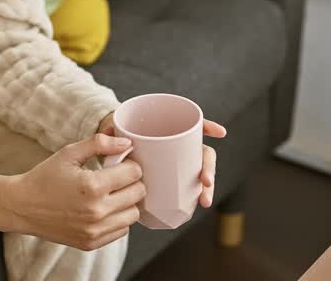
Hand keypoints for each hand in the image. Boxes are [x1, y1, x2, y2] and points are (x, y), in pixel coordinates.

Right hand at [8, 134, 145, 251]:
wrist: (22, 207)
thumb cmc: (44, 177)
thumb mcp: (69, 153)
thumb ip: (99, 144)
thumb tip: (126, 143)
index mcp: (92, 186)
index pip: (134, 173)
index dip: (129, 164)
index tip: (119, 163)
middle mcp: (97, 211)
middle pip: (138, 193)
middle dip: (131, 181)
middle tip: (117, 177)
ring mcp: (95, 230)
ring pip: (133, 214)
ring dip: (127, 202)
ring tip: (111, 193)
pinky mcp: (92, 243)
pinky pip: (122, 230)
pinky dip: (118, 219)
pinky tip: (103, 209)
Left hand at [98, 111, 226, 208]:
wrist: (110, 152)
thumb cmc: (115, 137)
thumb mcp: (113, 131)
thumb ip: (109, 133)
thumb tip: (113, 134)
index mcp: (166, 127)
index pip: (191, 124)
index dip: (207, 126)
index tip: (220, 133)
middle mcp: (176, 144)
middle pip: (200, 152)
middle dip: (209, 167)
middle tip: (206, 182)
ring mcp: (176, 161)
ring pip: (198, 171)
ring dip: (207, 186)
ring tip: (204, 201)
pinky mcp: (172, 177)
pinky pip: (188, 187)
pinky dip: (196, 195)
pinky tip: (200, 205)